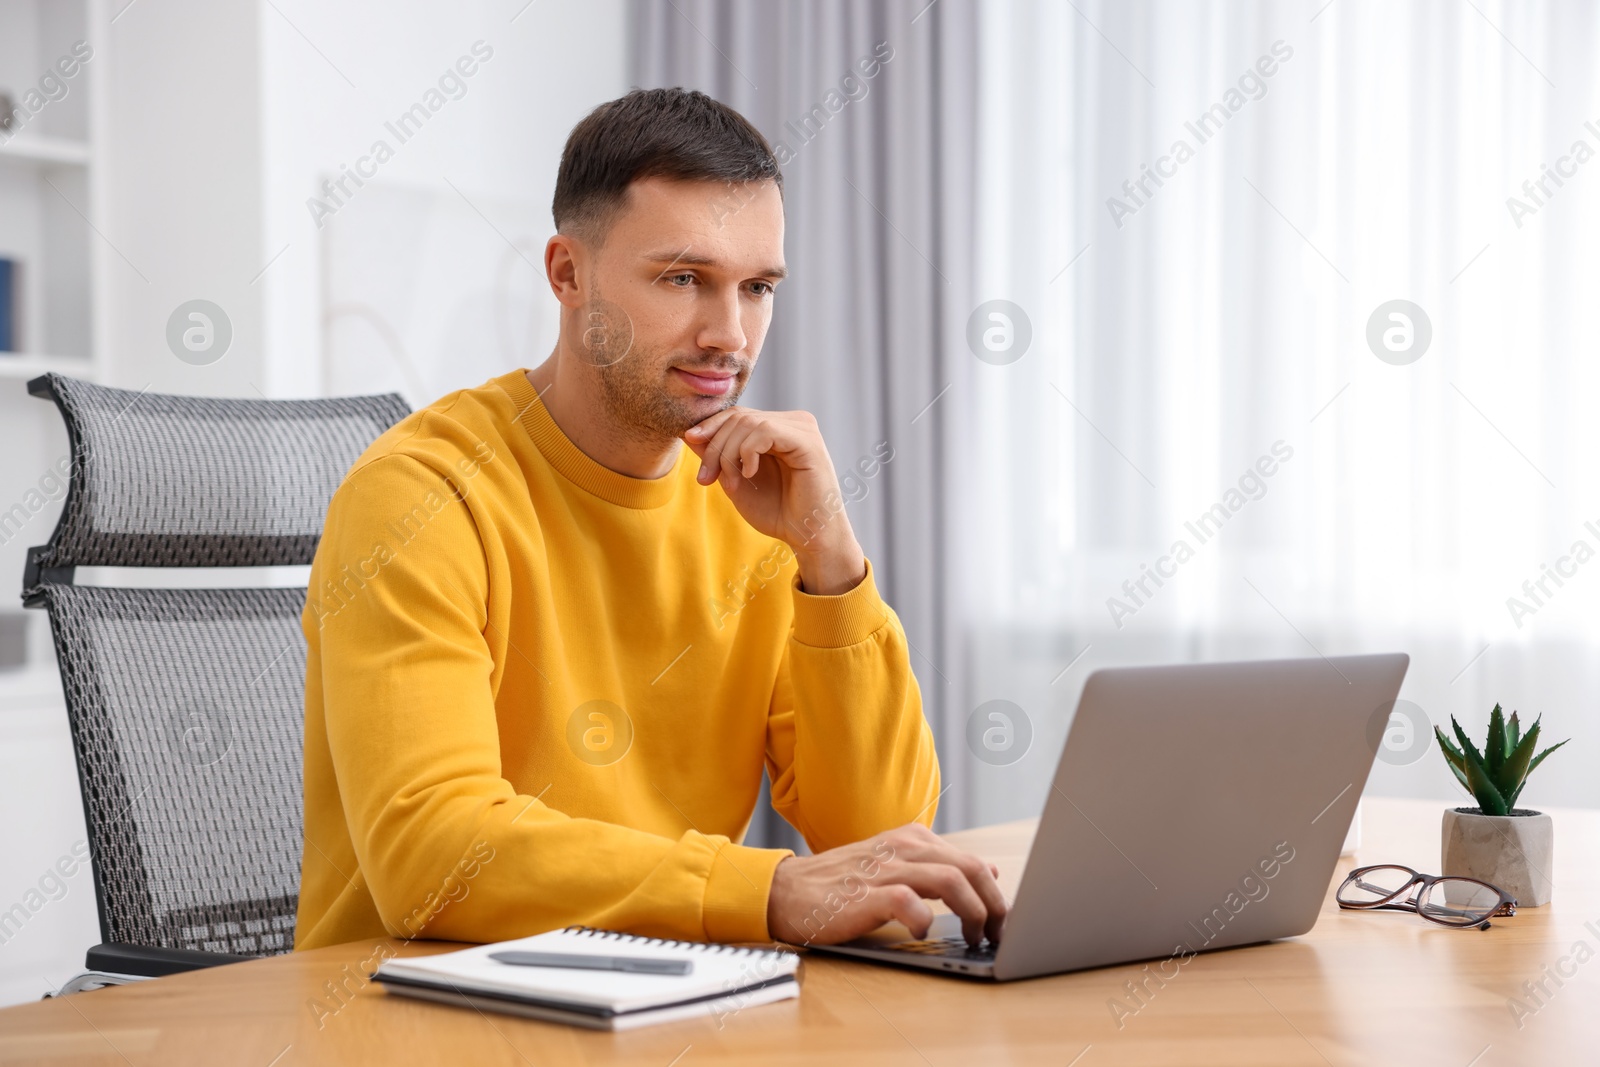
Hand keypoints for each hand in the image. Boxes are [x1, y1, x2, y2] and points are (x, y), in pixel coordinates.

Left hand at [683, 407, 864, 594]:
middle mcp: (794, 422)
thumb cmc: (778, 512)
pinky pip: (765, 431)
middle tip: (706, 477)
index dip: (710, 427)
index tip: (689, 442)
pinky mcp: (808, 441)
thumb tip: (689, 433)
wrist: (808, 537)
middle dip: (714, 446)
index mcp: (779, 428)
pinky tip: (749, 474)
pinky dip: (748, 452)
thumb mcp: (736, 481)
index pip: (737, 413)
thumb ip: (718, 456)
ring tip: (730, 482)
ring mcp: (803, 429)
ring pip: (749, 422)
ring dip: (728, 453)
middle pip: (739, 416)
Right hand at [765, 824, 1007, 946]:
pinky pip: (909, 903)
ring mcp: (885, 869)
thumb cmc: (842, 884)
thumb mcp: (895, 865)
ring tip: (973, 938)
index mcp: (912, 839)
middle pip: (970, 868)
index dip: (995, 893)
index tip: (1003, 921)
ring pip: (951, 881)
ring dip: (972, 913)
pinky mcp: (866, 894)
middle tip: (999, 934)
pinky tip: (923, 933)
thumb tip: (987, 870)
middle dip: (994, 904)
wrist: (788, 891)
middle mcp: (903, 848)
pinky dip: (925, 920)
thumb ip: (938, 866)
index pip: (971, 861)